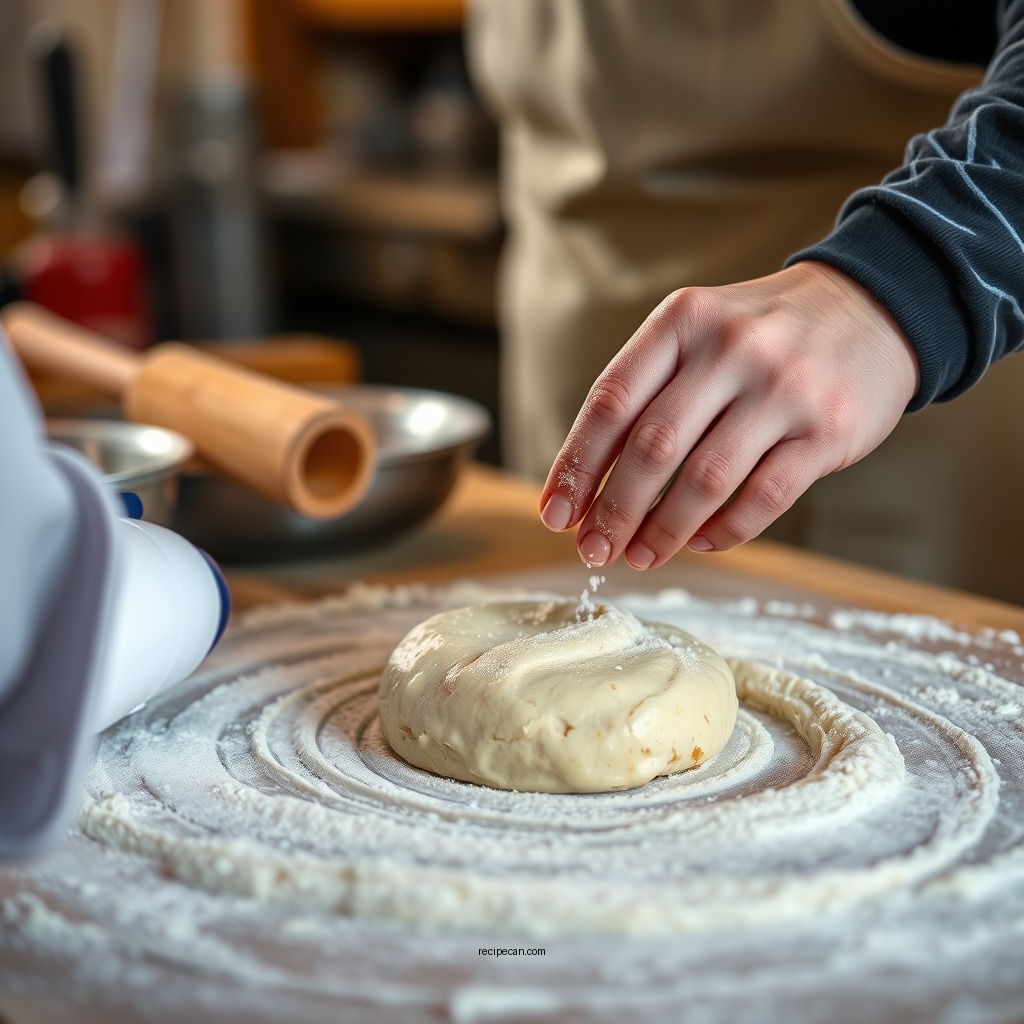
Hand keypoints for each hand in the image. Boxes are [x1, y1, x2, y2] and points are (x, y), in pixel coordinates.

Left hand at [539, 261, 920, 568]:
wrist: (874, 307)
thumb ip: (647, 394)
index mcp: (684, 321)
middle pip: (652, 447)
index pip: (612, 402)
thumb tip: (587, 484)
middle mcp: (731, 349)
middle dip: (614, 510)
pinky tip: (703, 542)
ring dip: (664, 531)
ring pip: (705, 480)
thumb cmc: (761, 335)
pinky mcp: (829, 430)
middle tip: (593, 549)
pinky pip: (764, 498)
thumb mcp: (698, 334)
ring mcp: (784, 389)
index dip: (576, 465)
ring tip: (641, 556)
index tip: (555, 514)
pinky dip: (725, 531)